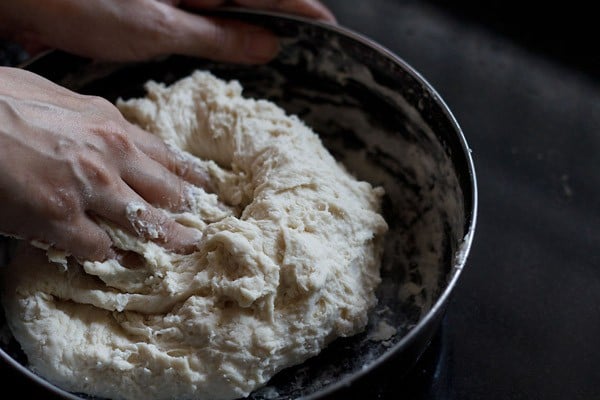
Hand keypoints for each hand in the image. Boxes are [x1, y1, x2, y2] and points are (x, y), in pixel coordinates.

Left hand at [0, 0, 334, 62]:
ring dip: (254, 21)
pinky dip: (222, 23)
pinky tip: (230, 39)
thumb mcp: (162, 28)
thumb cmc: (87, 3)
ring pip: (232, 0)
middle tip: (305, 43)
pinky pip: (207, 5)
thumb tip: (268, 44)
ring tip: (275, 46)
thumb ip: (219, 36)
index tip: (329, 30)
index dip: (304, 9)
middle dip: (284, 16)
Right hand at [0, 67, 209, 261]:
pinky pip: (99, 248)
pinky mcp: (60, 220)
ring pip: (147, 225)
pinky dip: (113, 257)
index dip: (190, 176)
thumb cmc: (1, 102)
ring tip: (185, 248)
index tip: (204, 187)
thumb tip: (108, 130)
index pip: (167, 156)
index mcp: (111, 125)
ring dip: (169, 240)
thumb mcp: (60, 99)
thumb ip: (92, 120)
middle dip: (189, 211)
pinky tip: (122, 261)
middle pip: (168, 192)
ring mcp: (89, 190)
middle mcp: (110, 157)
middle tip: (201, 223)